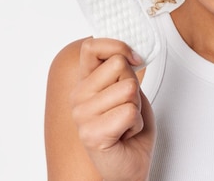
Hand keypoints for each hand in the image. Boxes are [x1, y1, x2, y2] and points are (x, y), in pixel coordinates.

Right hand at [70, 37, 155, 180]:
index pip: (91, 47)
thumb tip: (129, 52)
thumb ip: (123, 71)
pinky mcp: (91, 133)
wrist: (130, 166)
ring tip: (125, 122)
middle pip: (119, 65)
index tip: (134, 59)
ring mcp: (81, 115)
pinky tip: (125, 134)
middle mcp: (77, 96)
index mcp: (85, 82)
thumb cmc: (129, 128)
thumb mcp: (127, 91)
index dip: (117, 46)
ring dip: (136, 107)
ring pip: (128, 88)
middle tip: (127, 107)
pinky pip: (129, 111)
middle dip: (134, 86)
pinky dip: (136, 124)